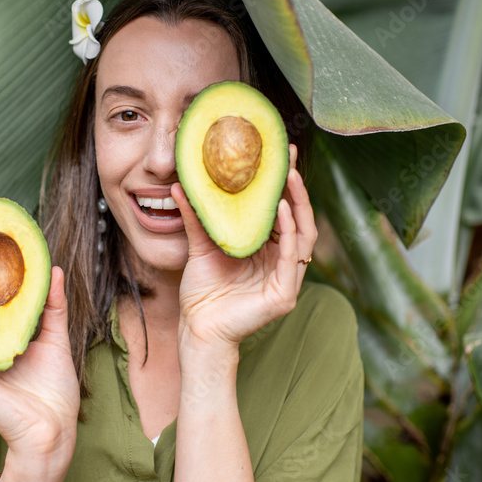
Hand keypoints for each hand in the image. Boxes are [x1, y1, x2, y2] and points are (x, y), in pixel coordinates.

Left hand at [173, 144, 316, 351]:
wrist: (197, 329)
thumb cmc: (202, 292)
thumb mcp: (199, 245)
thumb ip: (196, 217)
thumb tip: (179, 184)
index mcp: (265, 248)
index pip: (279, 209)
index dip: (280, 182)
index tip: (276, 152)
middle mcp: (280, 260)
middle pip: (296, 216)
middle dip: (294, 184)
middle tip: (287, 154)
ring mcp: (286, 277)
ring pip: (302, 234)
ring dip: (298, 203)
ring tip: (289, 176)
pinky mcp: (284, 293)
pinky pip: (291, 257)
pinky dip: (289, 233)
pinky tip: (283, 210)